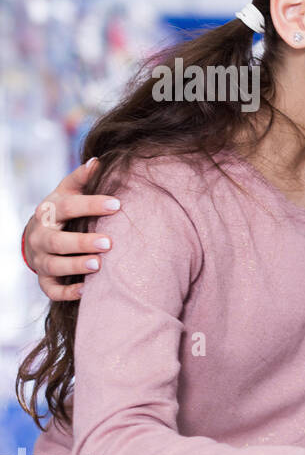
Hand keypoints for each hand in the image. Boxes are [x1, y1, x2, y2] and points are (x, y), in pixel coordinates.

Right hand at [24, 158, 121, 300]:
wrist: (37, 237)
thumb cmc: (62, 211)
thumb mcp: (68, 192)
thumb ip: (82, 179)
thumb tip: (98, 162)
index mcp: (49, 212)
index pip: (68, 207)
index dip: (91, 205)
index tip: (117, 204)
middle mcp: (41, 237)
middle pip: (57, 241)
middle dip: (81, 242)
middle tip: (109, 243)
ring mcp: (41, 260)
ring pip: (53, 266)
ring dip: (75, 267)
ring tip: (98, 265)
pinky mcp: (45, 280)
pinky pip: (52, 290)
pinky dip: (67, 292)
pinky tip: (86, 291)